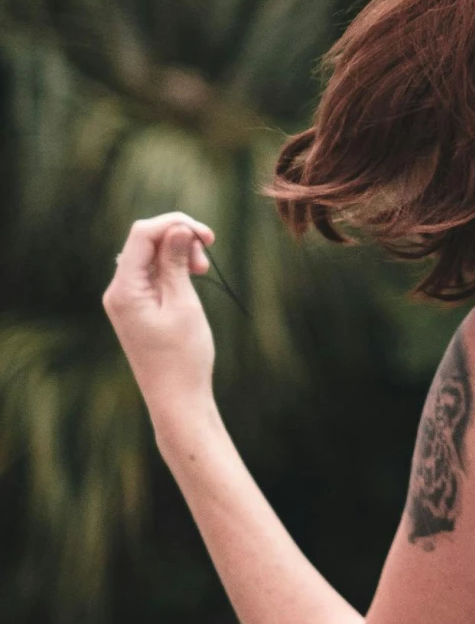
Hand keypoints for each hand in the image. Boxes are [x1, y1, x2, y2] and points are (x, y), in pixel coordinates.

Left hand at [103, 213, 217, 414]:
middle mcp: (118, 291)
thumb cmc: (183, 357)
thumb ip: (176, 263)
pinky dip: (173, 269)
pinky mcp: (137, 307)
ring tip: (202, 270)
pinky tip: (192, 277)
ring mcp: (126, 300)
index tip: (208, 236)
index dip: (175, 224)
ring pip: (150, 256)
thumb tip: (177, 229)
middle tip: (208, 255)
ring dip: (178, 253)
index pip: (143, 234)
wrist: (177, 399)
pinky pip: (152, 274)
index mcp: (124, 290)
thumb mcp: (183, 305)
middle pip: (145, 241)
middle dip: (179, 238)